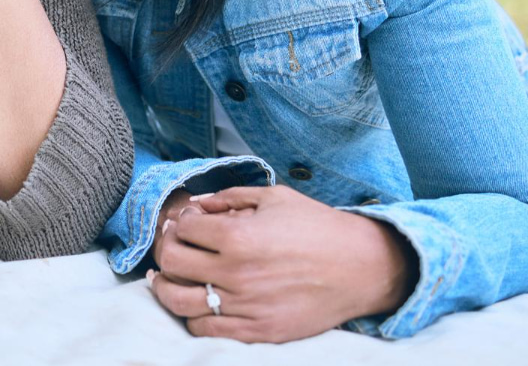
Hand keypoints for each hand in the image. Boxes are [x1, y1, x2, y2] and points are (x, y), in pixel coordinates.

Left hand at [147, 185, 418, 342]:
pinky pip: (205, 330)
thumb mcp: (274, 197)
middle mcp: (236, 273)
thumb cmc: (318, 226)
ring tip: (169, 280)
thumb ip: (229, 197)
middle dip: (166, 252)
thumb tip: (196, 204)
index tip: (186, 225)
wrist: (361, 267)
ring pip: (179, 302)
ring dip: (167, 288)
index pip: (181, 230)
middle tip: (174, 250)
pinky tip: (199, 304)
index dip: (178, 224)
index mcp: (237, 237)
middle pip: (171, 265)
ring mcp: (246, 306)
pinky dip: (193, 318)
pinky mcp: (259, 331)